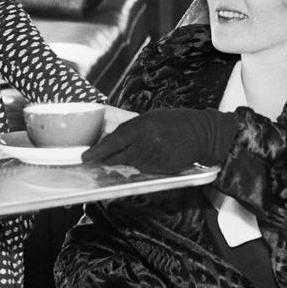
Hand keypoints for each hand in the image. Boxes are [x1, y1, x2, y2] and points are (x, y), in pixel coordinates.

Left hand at [82, 108, 238, 172]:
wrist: (202, 133)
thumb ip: (133, 129)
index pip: (114, 141)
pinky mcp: (162, 169)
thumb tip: (112, 140)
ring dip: (126, 160)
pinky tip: (152, 156)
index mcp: (143, 125)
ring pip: (130, 164)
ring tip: (137, 151)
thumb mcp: (152, 118)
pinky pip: (144, 169)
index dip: (97, 151)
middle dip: (104, 160)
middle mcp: (147, 142)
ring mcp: (155, 157)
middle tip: (93, 162)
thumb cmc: (176, 122)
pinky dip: (142, 165)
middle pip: (118, 156)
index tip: (84, 157)